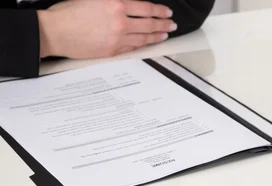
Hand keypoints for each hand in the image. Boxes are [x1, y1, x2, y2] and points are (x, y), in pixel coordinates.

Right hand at [38, 0, 176, 58]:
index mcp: (116, 3)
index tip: (167, 12)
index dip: (159, 11)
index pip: (146, 8)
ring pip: (144, 38)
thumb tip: (130, 5)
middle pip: (149, 24)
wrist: (55, 32)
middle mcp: (120, 21)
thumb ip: (116, 2)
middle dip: (164, 24)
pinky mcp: (113, 50)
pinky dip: (143, 44)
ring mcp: (118, 38)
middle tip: (172, 25)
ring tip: (164, 35)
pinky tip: (148, 43)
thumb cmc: (68, 13)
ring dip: (157, 36)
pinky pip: (133, 47)